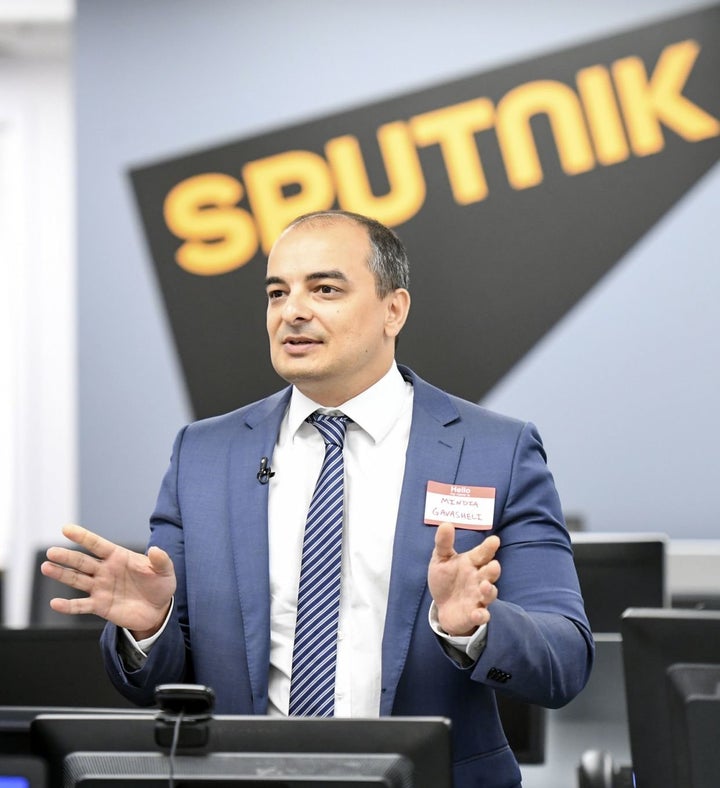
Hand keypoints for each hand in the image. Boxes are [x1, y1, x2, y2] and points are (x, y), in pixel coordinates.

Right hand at [41, 523, 175, 638]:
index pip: (98, 544)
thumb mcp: (165, 571)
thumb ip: (161, 560)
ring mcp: (101, 588)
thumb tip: (155, 549)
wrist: (159, 610)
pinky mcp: (100, 606)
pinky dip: (68, 606)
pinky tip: (55, 603)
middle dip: (67, 557)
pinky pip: (81, 605)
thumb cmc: (161, 585)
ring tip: (46, 567)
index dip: (83, 537)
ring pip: (77, 580)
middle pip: (82, 562)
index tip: (66, 528)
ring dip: (61, 574)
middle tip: (51, 551)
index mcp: (119, 557)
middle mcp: (105, 570)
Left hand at [428, 522, 500, 635]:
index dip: (488, 547)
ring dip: (489, 590)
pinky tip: (477, 613)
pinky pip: (482, 615)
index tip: (494, 540)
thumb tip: (446, 523)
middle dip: (493, 569)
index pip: (482, 553)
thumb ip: (443, 543)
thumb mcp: (441, 559)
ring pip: (489, 594)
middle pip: (490, 573)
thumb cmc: (445, 579)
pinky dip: (481, 615)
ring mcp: (478, 597)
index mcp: (472, 563)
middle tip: (493, 565)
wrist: (443, 606)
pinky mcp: (474, 614)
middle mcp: (478, 579)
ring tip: (485, 586)